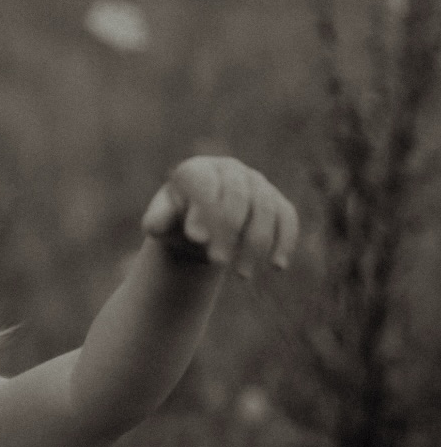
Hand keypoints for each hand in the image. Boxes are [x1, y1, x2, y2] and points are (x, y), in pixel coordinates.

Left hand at [141, 156, 298, 277]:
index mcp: (198, 170)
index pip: (206, 184)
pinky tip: (277, 266)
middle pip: (239, 196)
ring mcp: (256, 183)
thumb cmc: (175, 223)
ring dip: (256, 244)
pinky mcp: (276, 200)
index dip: (204, 210)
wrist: (199, 228)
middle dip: (229, 231)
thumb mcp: (160, 223)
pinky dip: (285, 240)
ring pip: (265, 209)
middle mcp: (230, 170)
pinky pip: (287, 217)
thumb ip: (159, 220)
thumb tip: (185, 230)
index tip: (198, 240)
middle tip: (217, 262)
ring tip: (241, 275)